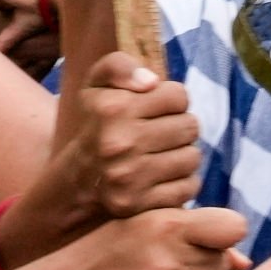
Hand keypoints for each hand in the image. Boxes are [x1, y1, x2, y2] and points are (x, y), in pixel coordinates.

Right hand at [7, 204, 245, 269]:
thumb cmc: (107, 254)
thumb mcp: (142, 227)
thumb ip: (196, 234)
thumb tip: (245, 262)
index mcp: (164, 225)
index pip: (233, 227)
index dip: (223, 234)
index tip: (208, 240)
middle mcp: (168, 260)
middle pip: (223, 264)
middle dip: (205, 266)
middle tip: (170, 268)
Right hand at [16, 52, 200, 252]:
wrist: (78, 180)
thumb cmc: (98, 124)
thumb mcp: (97, 85)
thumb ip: (119, 66)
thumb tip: (151, 82)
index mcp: (112, 110)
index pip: (178, 96)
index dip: (172, 101)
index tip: (157, 110)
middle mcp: (119, 143)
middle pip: (190, 126)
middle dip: (180, 128)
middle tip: (161, 135)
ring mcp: (129, 178)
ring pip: (192, 157)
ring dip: (183, 155)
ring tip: (163, 155)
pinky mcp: (140, 204)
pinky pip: (188, 186)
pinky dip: (181, 182)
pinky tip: (163, 178)